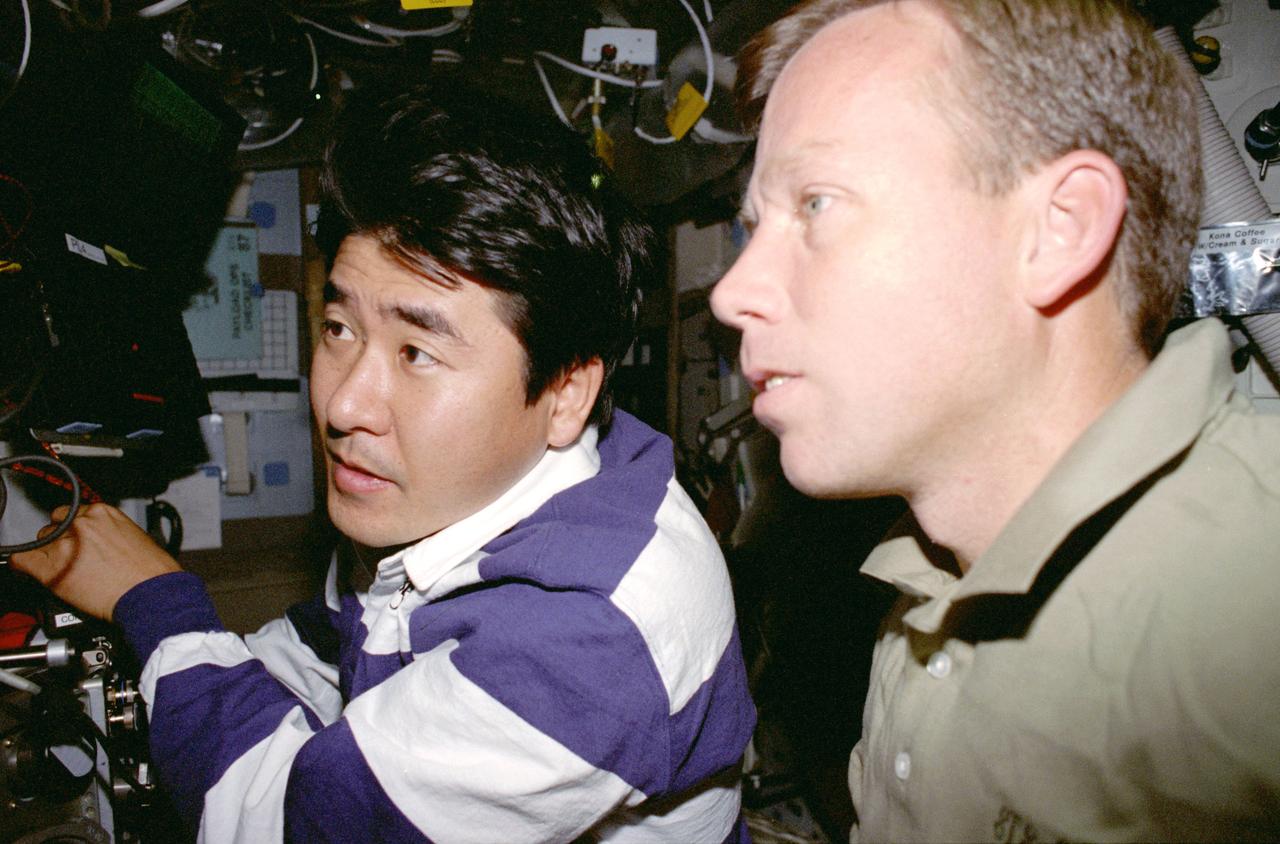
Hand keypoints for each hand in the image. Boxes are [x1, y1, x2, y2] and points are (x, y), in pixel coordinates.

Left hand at [9, 502, 181, 620]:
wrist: (152, 594)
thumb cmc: (151, 573)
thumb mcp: (135, 539)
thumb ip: (109, 533)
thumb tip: (95, 543)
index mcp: (103, 513)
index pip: (73, 515)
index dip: (73, 530)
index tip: (75, 540)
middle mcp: (82, 523)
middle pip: (55, 526)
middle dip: (61, 541)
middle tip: (73, 558)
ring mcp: (66, 544)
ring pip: (40, 543)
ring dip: (48, 555)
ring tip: (65, 571)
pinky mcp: (54, 567)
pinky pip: (23, 561)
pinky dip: (25, 566)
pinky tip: (34, 572)